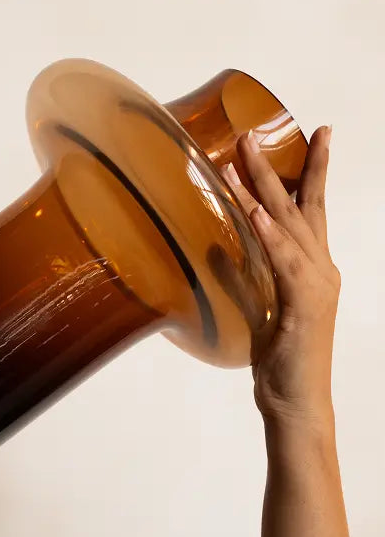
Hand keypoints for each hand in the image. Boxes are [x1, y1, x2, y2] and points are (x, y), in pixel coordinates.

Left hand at [222, 126, 339, 431]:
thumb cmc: (280, 360)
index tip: (316, 134)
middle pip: (302, 205)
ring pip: (290, 225)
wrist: (297, 404)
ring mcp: (316, 285)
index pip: (311, 210)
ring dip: (265, 189)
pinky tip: (256, 212)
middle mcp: (320, 269)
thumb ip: (242, 276)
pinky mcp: (304, 305)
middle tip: (256, 132)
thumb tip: (215, 249)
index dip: (312, 172)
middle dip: (282, 165)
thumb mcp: (258, 309)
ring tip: (241, 156)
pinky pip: (286, 262)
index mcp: (312, 268)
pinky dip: (271, 235)